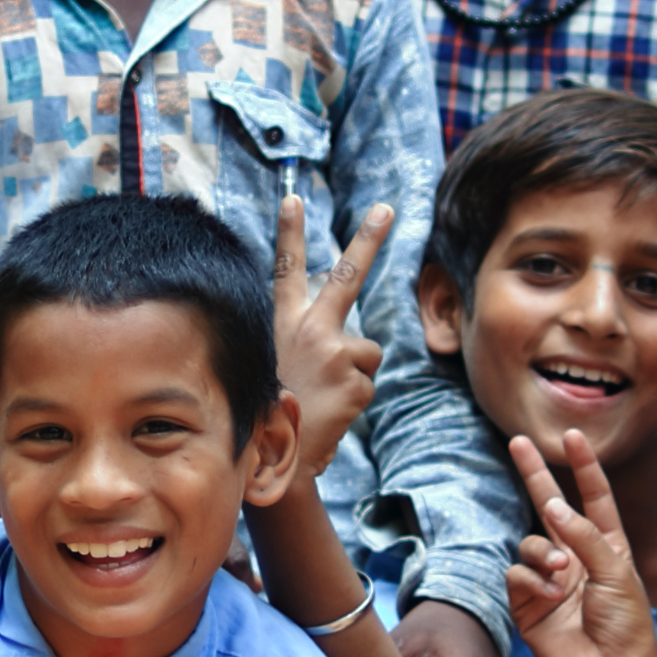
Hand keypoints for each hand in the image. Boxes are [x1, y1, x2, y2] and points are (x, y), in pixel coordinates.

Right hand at [272, 196, 389, 474]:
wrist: (272, 458)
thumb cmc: (270, 416)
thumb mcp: (272, 368)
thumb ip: (302, 345)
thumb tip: (340, 346)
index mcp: (283, 325)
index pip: (285, 270)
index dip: (290, 233)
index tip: (294, 198)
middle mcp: (310, 328)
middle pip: (345, 274)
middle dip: (368, 237)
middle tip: (387, 207)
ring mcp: (334, 349)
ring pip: (367, 353)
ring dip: (354, 376)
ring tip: (325, 398)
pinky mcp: (356, 376)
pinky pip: (368, 384)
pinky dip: (355, 400)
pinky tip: (332, 413)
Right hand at [502, 430, 656, 656]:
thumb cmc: (626, 625)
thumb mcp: (615, 571)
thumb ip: (583, 534)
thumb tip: (553, 504)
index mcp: (605, 547)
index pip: (593, 497)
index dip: (583, 466)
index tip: (573, 435)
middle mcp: (574, 558)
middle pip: (549, 506)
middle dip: (533, 474)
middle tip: (517, 440)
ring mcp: (548, 579)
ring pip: (528, 543)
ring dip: (542, 552)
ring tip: (560, 572)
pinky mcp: (526, 603)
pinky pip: (516, 574)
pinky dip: (532, 580)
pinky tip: (550, 597)